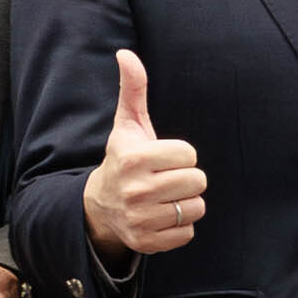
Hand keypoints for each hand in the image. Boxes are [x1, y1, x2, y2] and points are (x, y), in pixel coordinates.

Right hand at [82, 49, 207, 257]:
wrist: (100, 206)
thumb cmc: (123, 159)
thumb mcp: (128, 125)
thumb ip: (133, 89)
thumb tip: (126, 54)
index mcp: (134, 159)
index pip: (190, 155)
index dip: (181, 155)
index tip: (162, 158)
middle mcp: (136, 191)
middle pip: (197, 181)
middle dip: (186, 178)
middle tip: (164, 178)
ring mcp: (141, 220)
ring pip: (196, 208)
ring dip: (185, 202)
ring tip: (164, 197)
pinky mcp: (147, 243)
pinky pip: (188, 233)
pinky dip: (180, 226)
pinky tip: (161, 216)